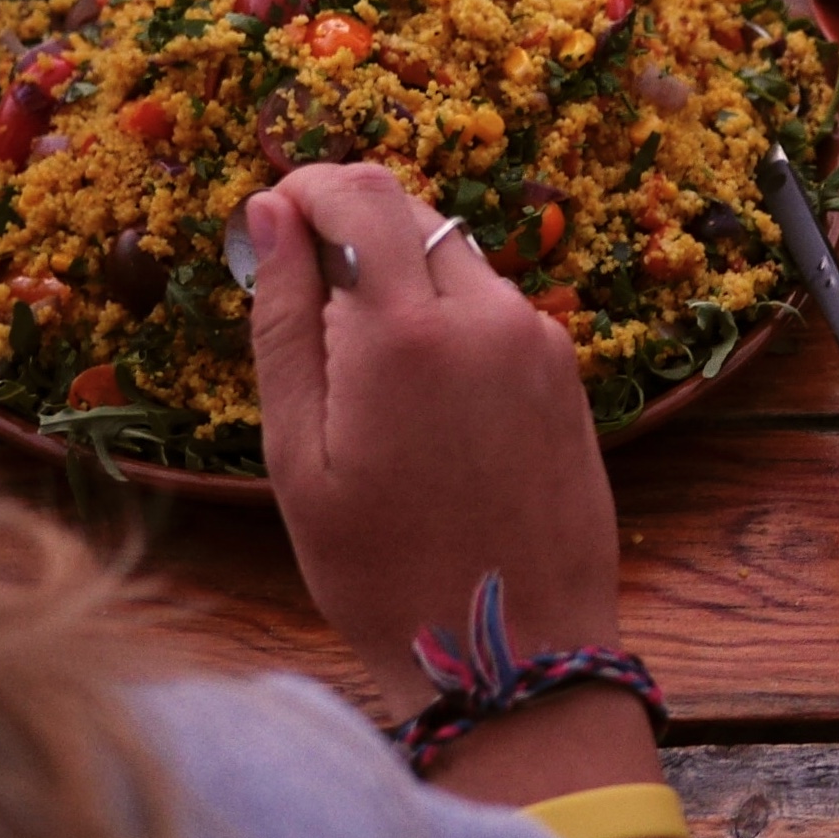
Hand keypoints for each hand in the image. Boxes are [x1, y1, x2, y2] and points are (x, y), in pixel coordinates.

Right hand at [249, 163, 619, 718]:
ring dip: (399, 274)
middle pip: (410, 210)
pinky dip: (448, 315)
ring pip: (454, 256)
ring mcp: (538, 341)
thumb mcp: (299, 456)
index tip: (270, 216)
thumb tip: (271, 211)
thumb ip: (284, 321)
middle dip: (348, 222)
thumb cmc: (383, 573)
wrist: (514, 651)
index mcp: (408, 332)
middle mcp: (487, 315)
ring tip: (357, 364)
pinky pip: (495, 307)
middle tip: (300, 282)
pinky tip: (421, 395)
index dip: (305, 186)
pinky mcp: (567, 372)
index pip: (357, 192)